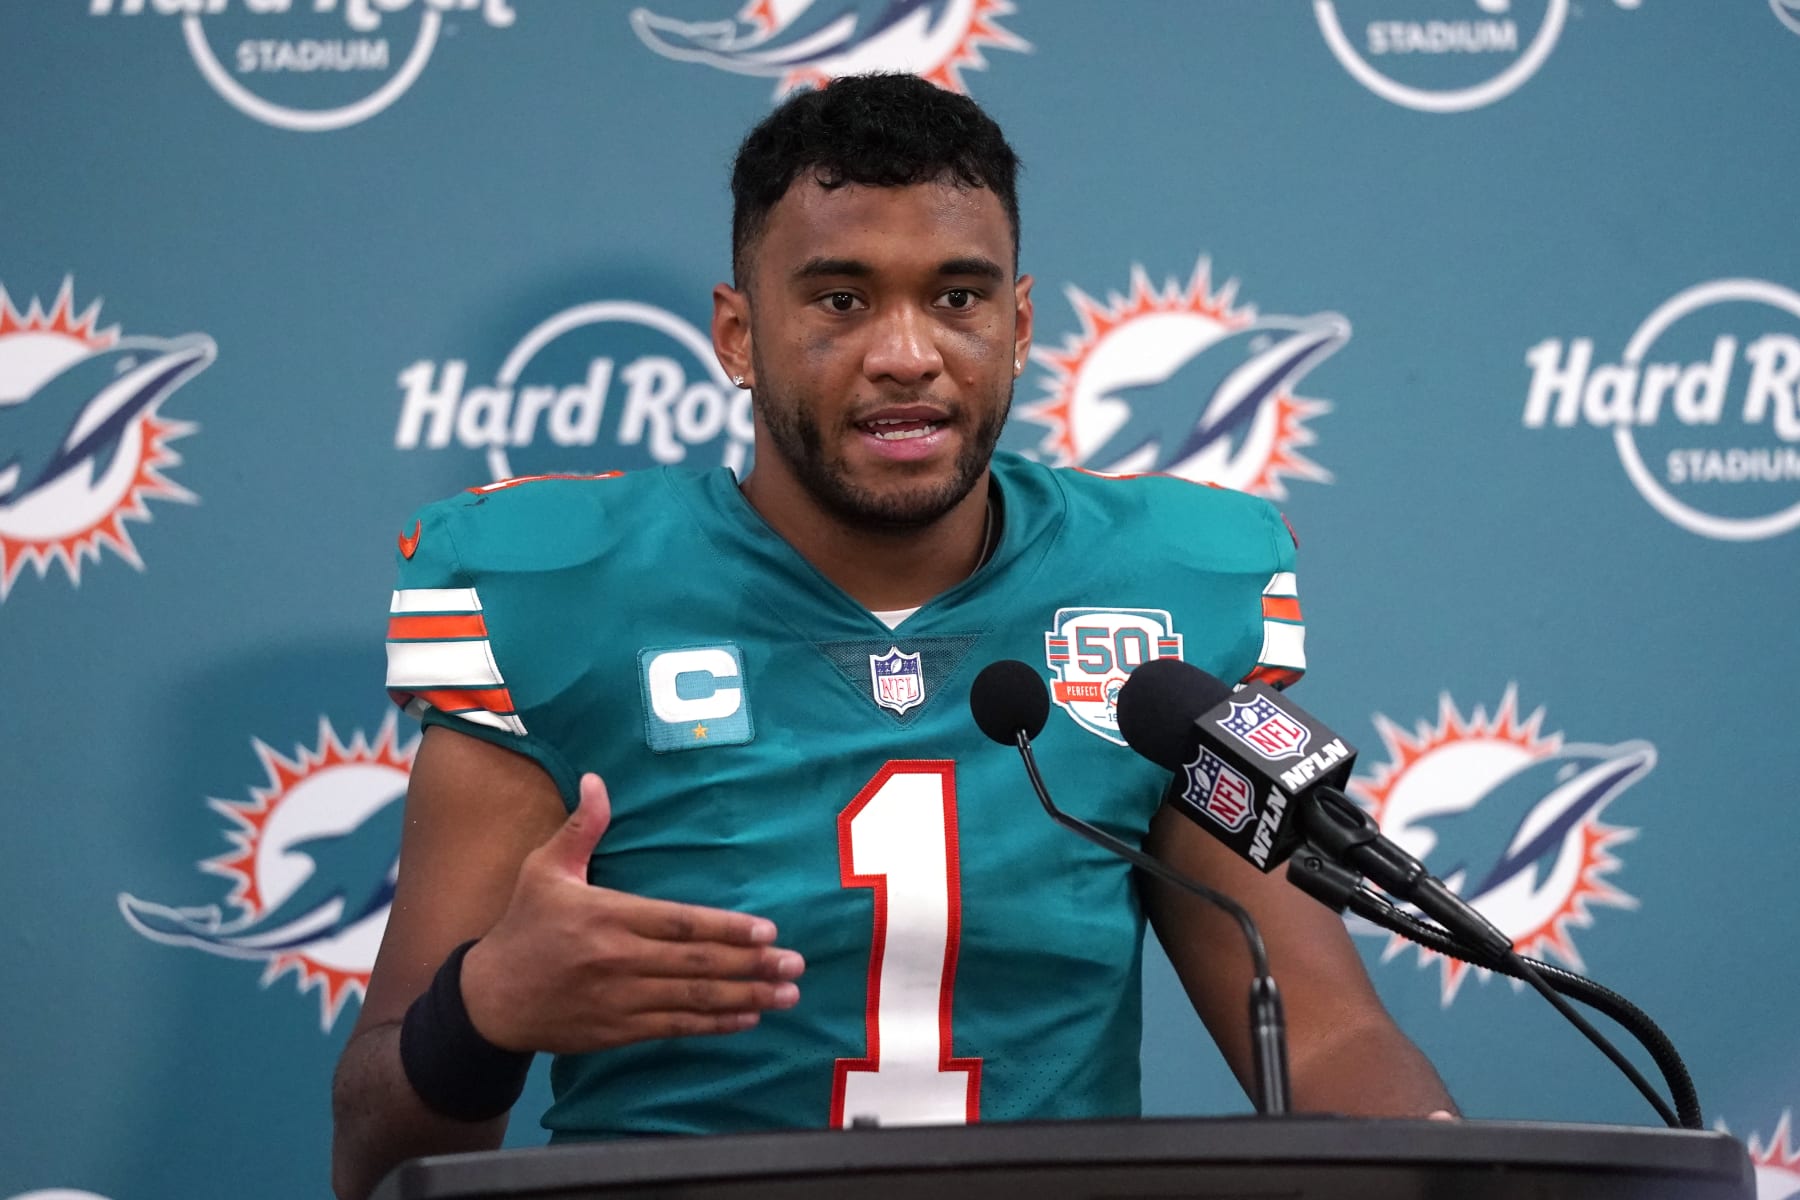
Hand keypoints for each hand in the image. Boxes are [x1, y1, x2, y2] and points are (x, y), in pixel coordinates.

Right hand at [459, 773, 803, 1053]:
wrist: (489, 999)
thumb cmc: (523, 926)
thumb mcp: (544, 869)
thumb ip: (581, 828)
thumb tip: (596, 779)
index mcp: (606, 916)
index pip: (679, 924)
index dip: (726, 929)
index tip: (768, 931)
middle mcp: (619, 960)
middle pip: (697, 964)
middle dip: (752, 965)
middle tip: (796, 965)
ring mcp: (621, 1000)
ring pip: (693, 1000)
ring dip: (745, 997)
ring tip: (787, 995)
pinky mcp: (618, 1030)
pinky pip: (675, 1027)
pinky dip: (714, 1023)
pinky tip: (747, 1016)